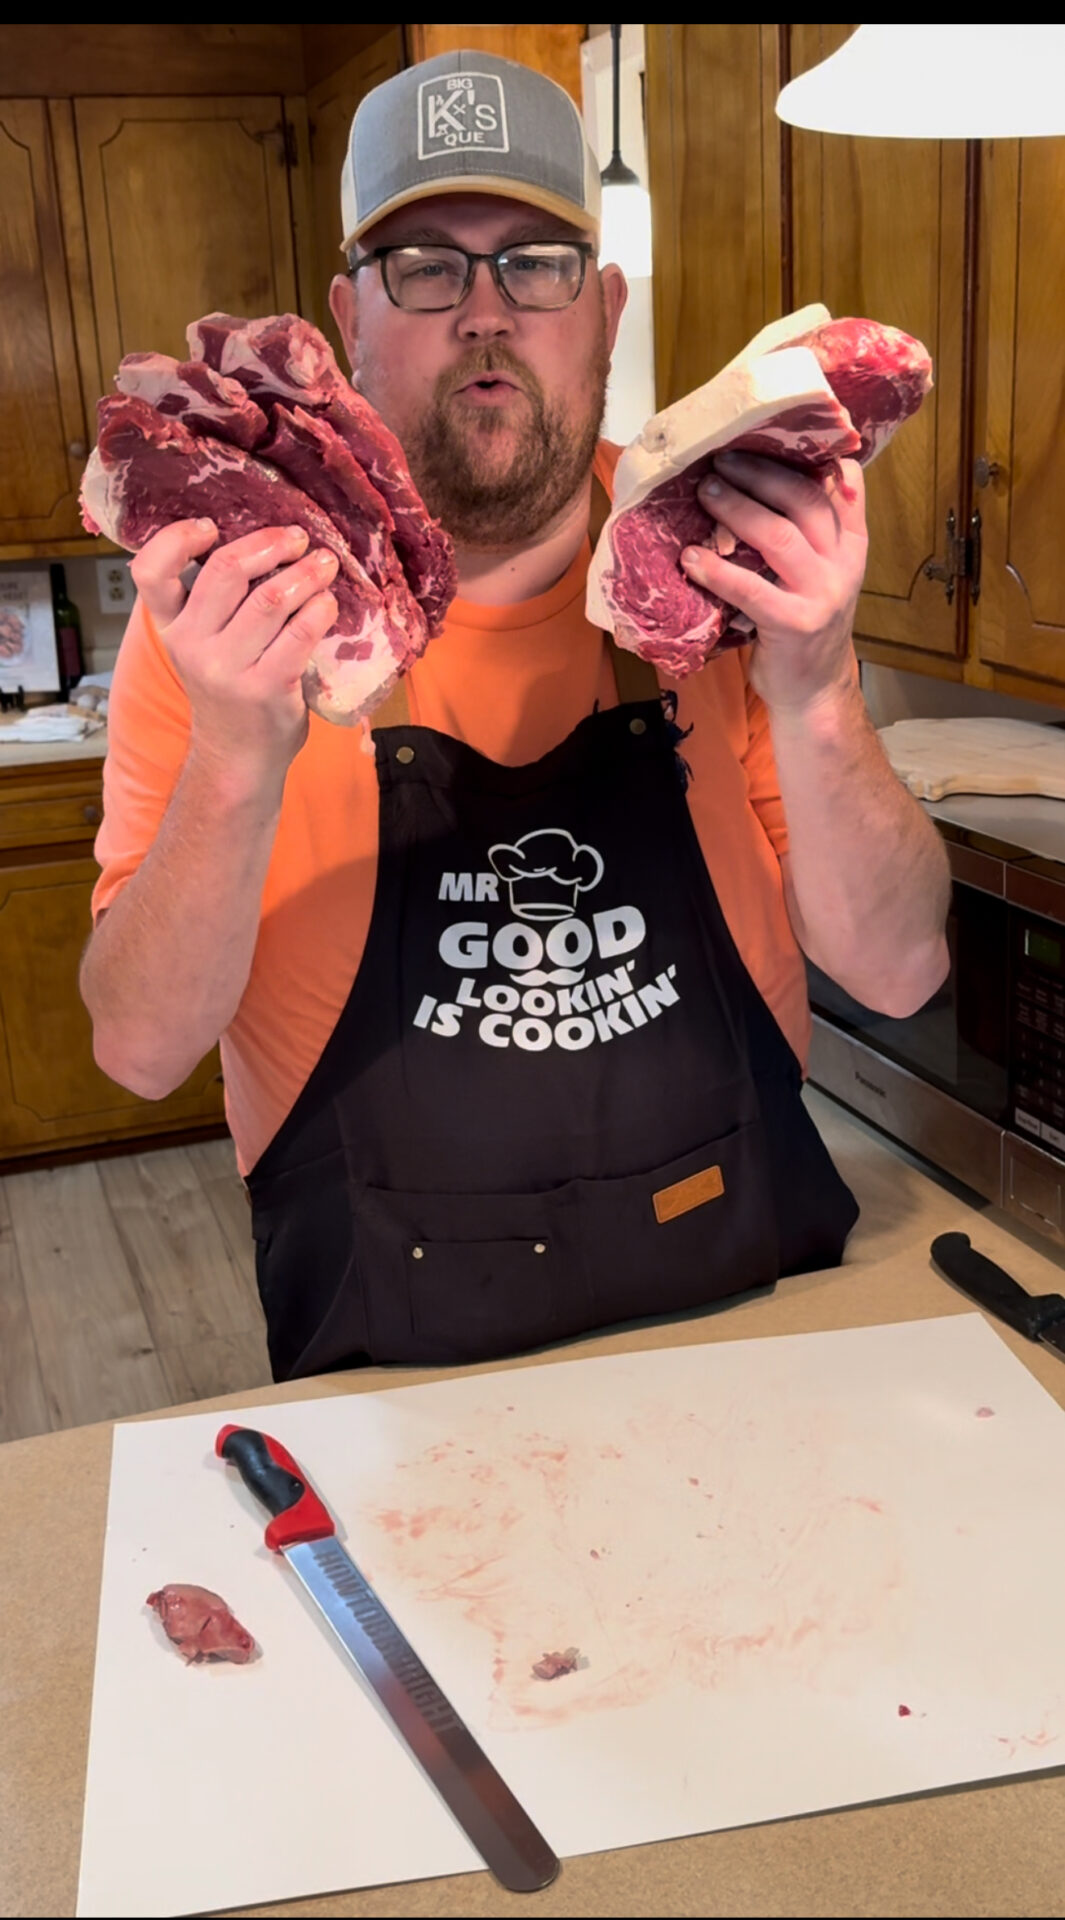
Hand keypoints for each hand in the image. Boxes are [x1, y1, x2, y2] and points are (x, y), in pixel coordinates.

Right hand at [129, 520, 339, 779]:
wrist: (237, 758)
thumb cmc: (228, 690)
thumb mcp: (201, 646)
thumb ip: (212, 603)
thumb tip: (261, 540)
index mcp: (171, 628)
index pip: (150, 573)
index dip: (176, 539)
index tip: (210, 524)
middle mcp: (193, 645)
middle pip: (226, 572)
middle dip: (269, 544)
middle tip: (297, 537)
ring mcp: (229, 669)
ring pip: (271, 598)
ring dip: (306, 573)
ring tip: (325, 563)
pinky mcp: (267, 688)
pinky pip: (299, 633)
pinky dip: (320, 609)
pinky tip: (330, 603)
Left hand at [679, 451, 868, 715]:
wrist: (814, 690)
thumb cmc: (804, 623)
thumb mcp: (822, 572)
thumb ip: (814, 531)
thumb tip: (770, 477)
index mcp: (852, 545)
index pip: (837, 485)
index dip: (803, 457)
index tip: (766, 435)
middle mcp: (843, 564)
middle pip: (802, 500)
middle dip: (759, 474)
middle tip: (720, 461)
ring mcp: (822, 594)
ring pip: (778, 535)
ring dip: (735, 509)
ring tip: (704, 493)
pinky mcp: (794, 624)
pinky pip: (750, 588)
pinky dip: (716, 571)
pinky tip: (690, 558)